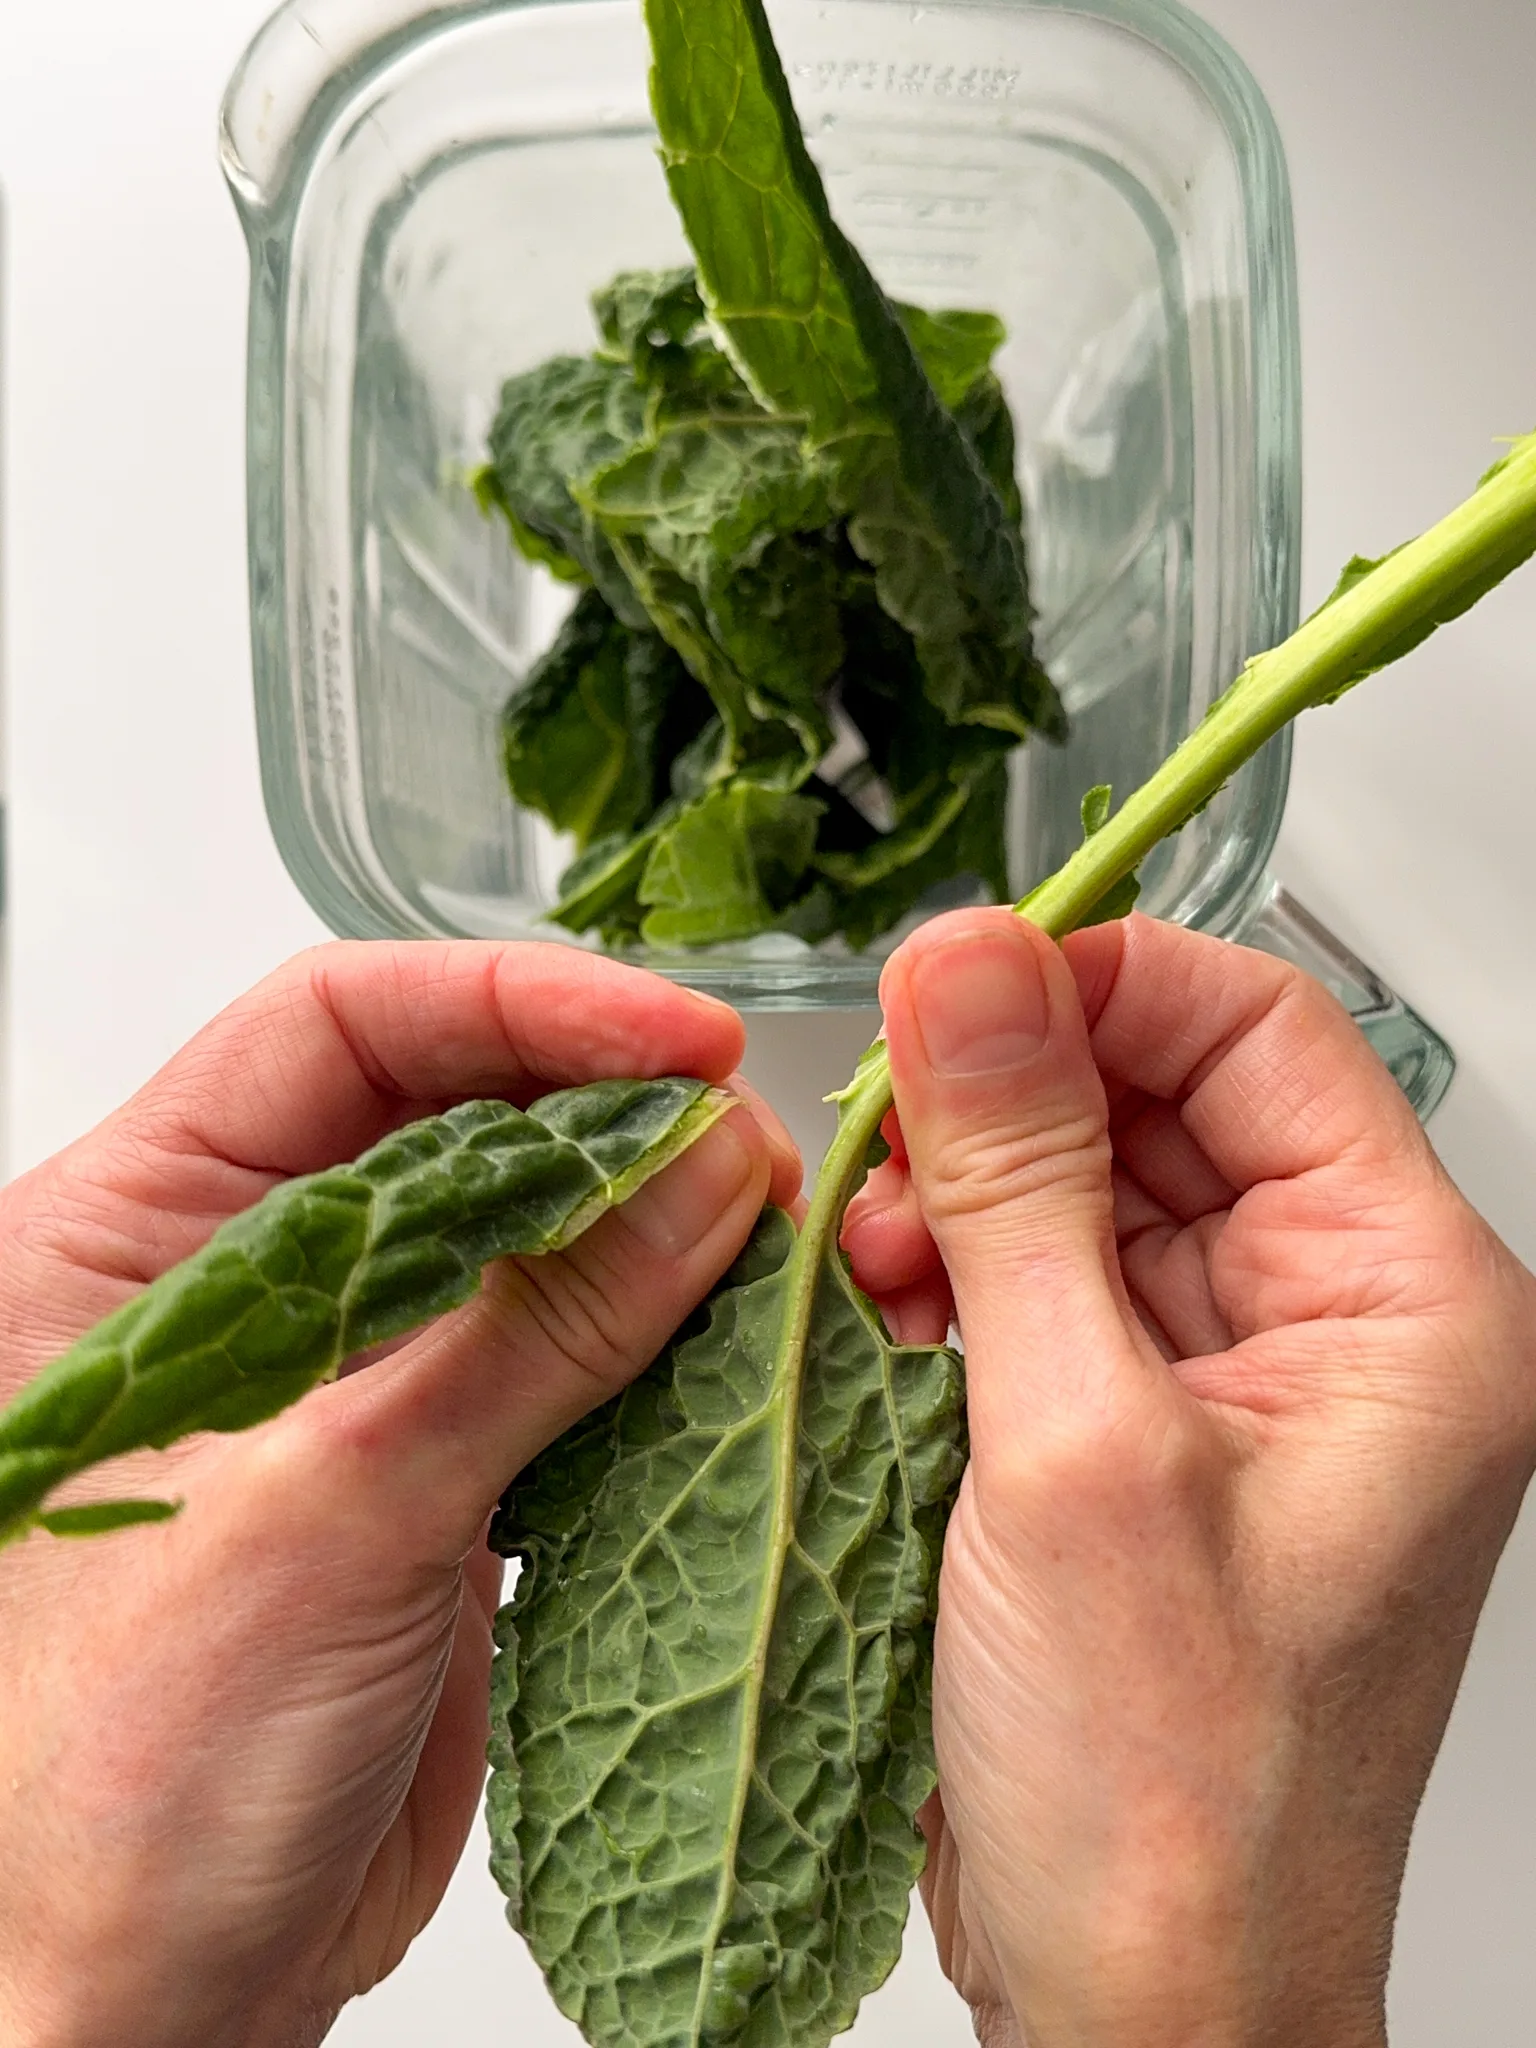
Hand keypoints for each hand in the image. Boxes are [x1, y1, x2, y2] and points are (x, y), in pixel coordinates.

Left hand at [0, 942, 798, 2047]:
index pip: (330, 1032)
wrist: (151, 2010)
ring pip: (516, 1229)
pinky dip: (651, 1335)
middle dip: (600, 1110)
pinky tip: (728, 1334)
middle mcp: (230, 1287)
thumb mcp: (328, 1517)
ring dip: (644, 1219)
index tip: (669, 1037)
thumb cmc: (119, 1797)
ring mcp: (339, 1377)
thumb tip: (694, 1171)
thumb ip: (523, 1331)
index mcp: (123, 1240)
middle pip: (439, 1112)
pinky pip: (557, 1352)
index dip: (512, 1009)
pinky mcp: (425, 1465)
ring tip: (760, 1227)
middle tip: (740, 1134)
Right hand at [844, 910, 1535, 2047]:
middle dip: (1008, 1107)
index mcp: (1409, 1306)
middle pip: (1165, 1101)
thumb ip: (1021, 1185)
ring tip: (874, 1257)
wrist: (1141, 2004)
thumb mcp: (1075, 1446)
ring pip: (1087, 1189)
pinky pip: (1043, 1287)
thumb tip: (973, 971)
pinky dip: (951, 1285)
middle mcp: (1338, 1326)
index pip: (1263, 1033)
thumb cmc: (1178, 1794)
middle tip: (886, 1136)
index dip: (1103, 977)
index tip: (956, 977)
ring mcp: (1235, 1380)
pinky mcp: (1140, 1431)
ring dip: (963, 1201)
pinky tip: (883, 1316)